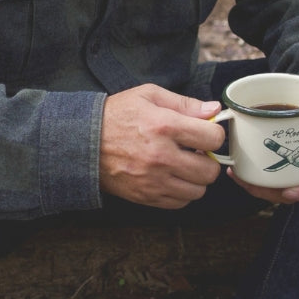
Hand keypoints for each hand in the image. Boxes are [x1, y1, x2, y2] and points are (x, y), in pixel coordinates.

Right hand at [99, 83, 223, 207]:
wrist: (84, 141)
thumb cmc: (117, 114)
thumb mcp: (148, 95)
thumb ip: (184, 103)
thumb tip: (214, 110)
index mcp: (164, 125)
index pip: (213, 137)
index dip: (214, 133)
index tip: (205, 132)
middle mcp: (162, 156)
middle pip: (210, 170)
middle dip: (208, 159)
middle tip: (195, 150)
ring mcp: (154, 180)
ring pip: (198, 190)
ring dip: (196, 178)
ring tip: (183, 164)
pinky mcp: (146, 196)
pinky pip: (180, 202)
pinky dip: (182, 192)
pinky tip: (172, 176)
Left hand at [227, 69, 298, 204]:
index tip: (289, 192)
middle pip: (296, 192)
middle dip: (272, 193)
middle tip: (250, 183)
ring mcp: (298, 170)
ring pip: (279, 189)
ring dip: (258, 189)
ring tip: (237, 175)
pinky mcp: (285, 166)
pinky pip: (271, 179)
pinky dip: (254, 179)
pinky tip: (235, 170)